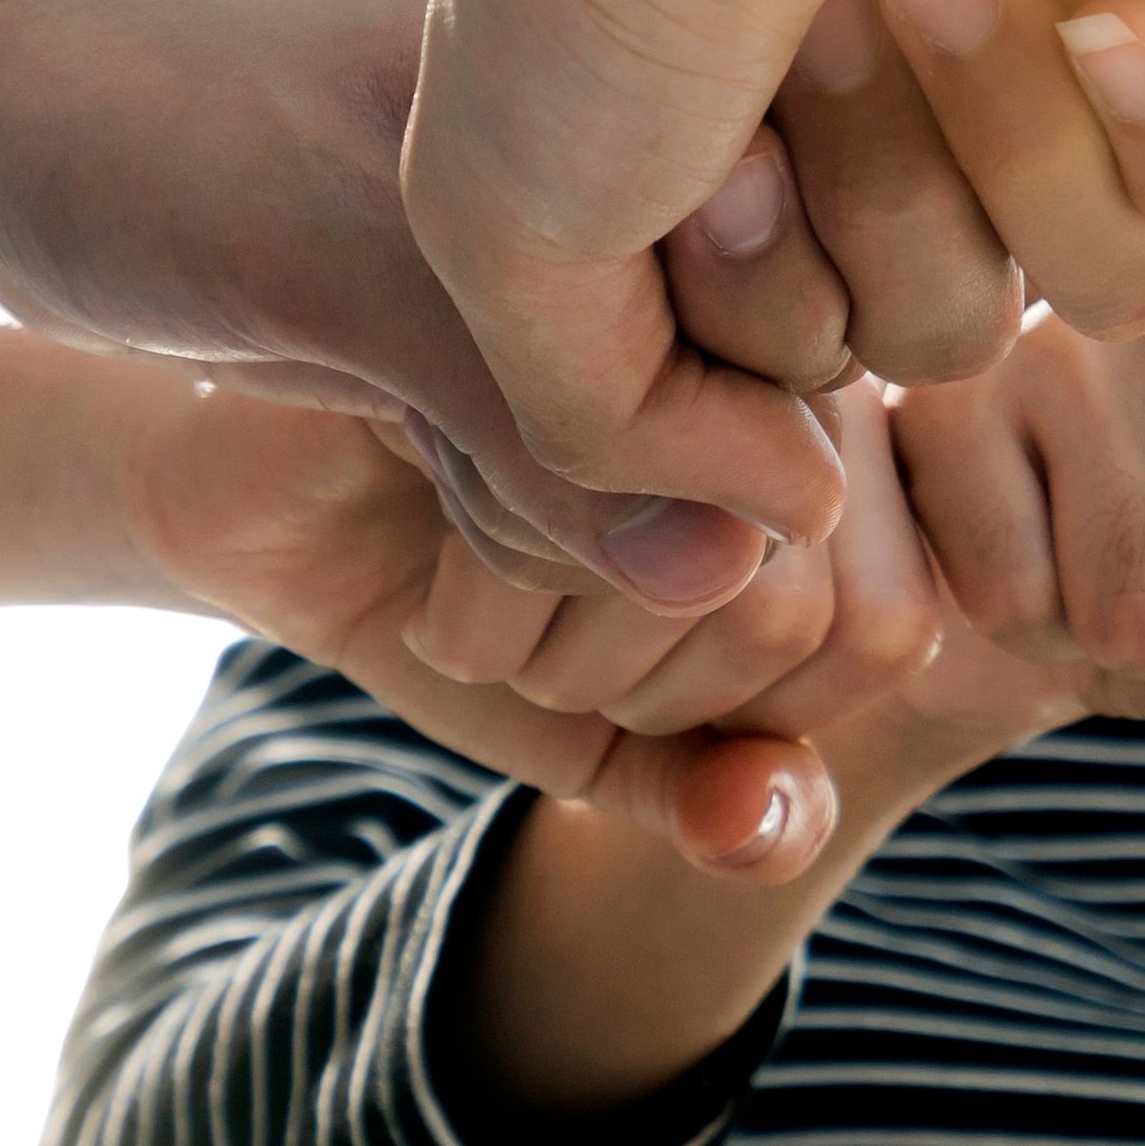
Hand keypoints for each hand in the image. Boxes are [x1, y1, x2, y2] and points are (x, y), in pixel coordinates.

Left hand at [0, 0, 795, 606]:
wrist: (21, 117)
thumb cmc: (169, 132)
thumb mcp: (346, 272)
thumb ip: (550, 424)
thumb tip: (745, 560)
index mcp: (681, 77)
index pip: (811, 326)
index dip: (684, 436)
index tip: (481, 401)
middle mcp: (688, 175)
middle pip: (765, 438)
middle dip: (602, 504)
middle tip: (427, 430)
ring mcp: (624, 275)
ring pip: (681, 504)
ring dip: (538, 531)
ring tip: (398, 437)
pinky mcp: (547, 358)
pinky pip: (599, 514)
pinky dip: (508, 538)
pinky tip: (400, 465)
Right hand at [122, 373, 930, 883]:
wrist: (259, 491)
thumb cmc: (443, 586)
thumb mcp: (593, 734)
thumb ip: (712, 794)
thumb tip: (766, 827)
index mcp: (823, 445)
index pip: (885, 630)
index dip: (725, 704)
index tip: (600, 667)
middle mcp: (767, 360)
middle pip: (792, 608)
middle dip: (625, 682)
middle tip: (521, 626)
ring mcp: (655, 318)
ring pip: (691, 570)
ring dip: (548, 641)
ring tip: (468, 574)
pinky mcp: (527, 318)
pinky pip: (569, 521)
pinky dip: (485, 603)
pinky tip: (425, 541)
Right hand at [423, 0, 1144, 500]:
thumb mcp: (511, 233)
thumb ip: (616, 434)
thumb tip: (792, 520)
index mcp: (757, 144)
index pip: (810, 373)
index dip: (760, 314)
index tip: (692, 154)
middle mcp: (916, 103)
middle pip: (949, 338)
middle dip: (872, 219)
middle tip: (795, 36)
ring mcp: (1071, 46)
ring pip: (1099, 283)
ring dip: (996, 150)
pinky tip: (1092, 4)